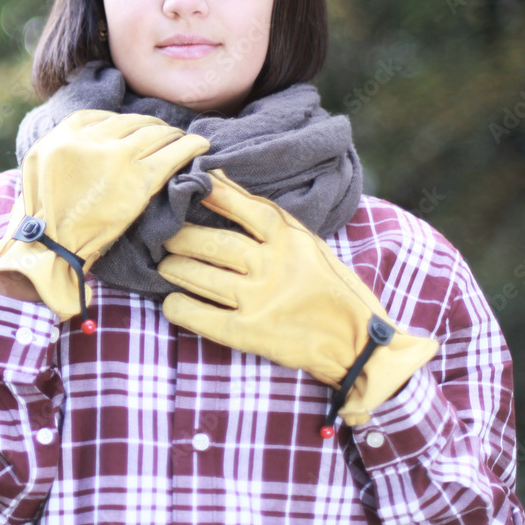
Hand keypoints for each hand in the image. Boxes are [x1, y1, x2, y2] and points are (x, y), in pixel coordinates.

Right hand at [0, 110, 209, 318]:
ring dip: (172, 134)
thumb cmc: (42, 216)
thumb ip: (63, 147)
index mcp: (62, 136)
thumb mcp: (38, 168)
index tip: (135, 129)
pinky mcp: (138, 181)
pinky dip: (190, 146)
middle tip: (164, 133)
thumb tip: (93, 139)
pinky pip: (172, 154)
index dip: (124, 122)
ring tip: (182, 138)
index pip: (102, 117)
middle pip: (131, 123)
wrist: (50, 247)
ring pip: (154, 134)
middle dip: (151, 126)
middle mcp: (89, 141)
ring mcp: (116, 159)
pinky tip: (201, 145)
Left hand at [157, 169, 437, 424]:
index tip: (193, 184)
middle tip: (165, 236)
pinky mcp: (249, 332)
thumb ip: (270, 218)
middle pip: (213, 243)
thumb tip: (221, 180)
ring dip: (174, 269)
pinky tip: (173, 302)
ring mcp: (259, 299)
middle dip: (181, 238)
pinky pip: (198, 315)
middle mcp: (273, 266)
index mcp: (291, 241)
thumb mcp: (310, 246)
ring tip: (165, 266)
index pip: (247, 209)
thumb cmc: (332, 290)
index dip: (215, 195)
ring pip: (199, 276)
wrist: (360, 344)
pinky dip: (178, 306)